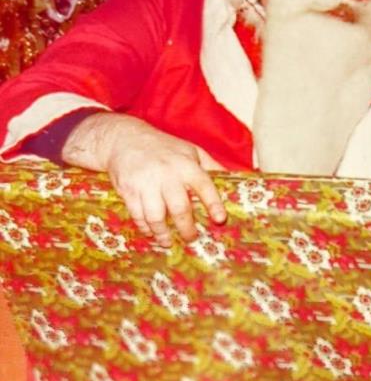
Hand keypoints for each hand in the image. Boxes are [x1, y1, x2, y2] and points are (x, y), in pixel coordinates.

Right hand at [62, 113, 226, 245]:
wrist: (125, 139)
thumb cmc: (164, 148)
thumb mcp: (191, 151)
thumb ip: (211, 166)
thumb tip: (235, 180)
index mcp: (186, 165)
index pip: (204, 186)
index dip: (213, 204)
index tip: (219, 220)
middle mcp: (167, 174)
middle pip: (179, 208)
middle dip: (186, 228)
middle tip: (191, 238)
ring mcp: (146, 183)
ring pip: (156, 217)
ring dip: (163, 233)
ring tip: (168, 241)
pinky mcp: (129, 190)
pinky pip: (138, 216)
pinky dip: (145, 228)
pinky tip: (151, 232)